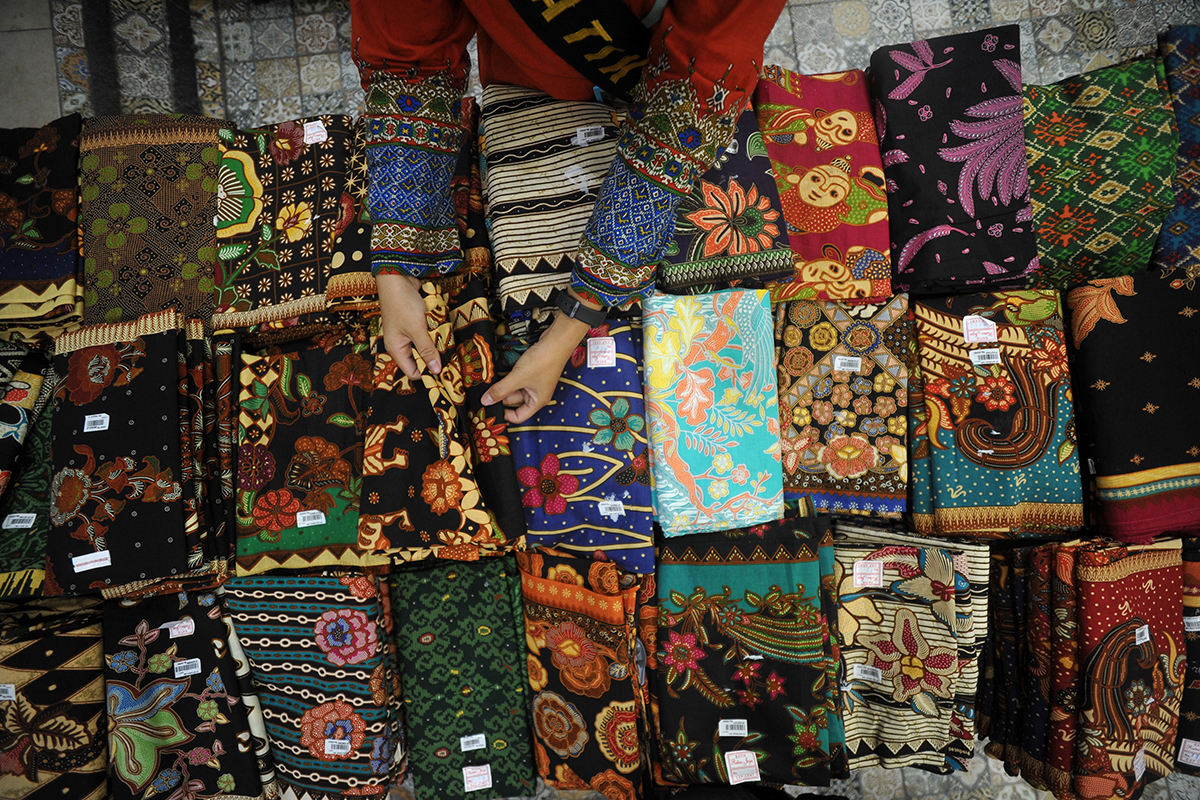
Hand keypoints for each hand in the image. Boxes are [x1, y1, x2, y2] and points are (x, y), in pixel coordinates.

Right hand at [376, 272, 440, 379]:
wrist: (397, 277)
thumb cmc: (402, 303)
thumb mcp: (416, 329)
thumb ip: (427, 350)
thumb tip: (435, 370)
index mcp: (396, 349)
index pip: (413, 372)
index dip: (427, 374)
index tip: (446, 373)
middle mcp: (401, 343)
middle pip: (421, 358)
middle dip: (435, 356)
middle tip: (452, 356)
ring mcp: (408, 332)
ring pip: (427, 345)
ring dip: (437, 342)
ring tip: (448, 340)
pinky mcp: (415, 322)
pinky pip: (428, 332)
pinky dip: (435, 330)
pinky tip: (443, 327)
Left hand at [481, 303, 592, 423]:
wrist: (556, 341)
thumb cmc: (544, 361)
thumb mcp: (518, 378)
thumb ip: (500, 390)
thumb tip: (486, 401)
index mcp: (537, 401)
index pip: (519, 417)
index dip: (505, 415)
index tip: (491, 409)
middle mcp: (536, 394)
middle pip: (514, 401)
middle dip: (501, 397)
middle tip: (485, 393)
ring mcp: (534, 382)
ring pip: (514, 388)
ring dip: (503, 385)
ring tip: (490, 382)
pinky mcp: (531, 371)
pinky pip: (516, 378)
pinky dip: (508, 376)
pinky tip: (499, 372)